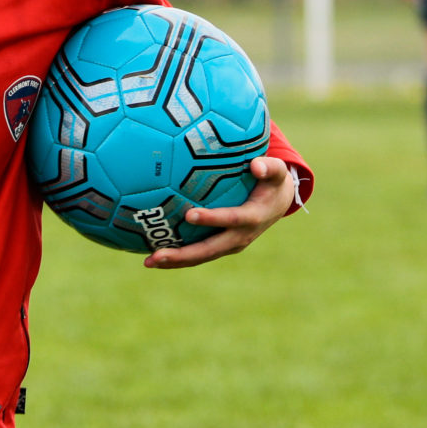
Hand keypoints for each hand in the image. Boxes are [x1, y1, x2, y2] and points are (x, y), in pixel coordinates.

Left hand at [144, 156, 298, 268]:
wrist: (278, 203)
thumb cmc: (272, 181)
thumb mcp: (276, 172)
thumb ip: (269, 166)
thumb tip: (256, 165)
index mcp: (252, 218)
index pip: (231, 220)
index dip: (212, 219)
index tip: (190, 214)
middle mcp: (240, 237)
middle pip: (209, 250)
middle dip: (183, 255)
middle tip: (156, 255)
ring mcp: (230, 245)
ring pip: (201, 257)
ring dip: (176, 261)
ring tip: (148, 261)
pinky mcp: (222, 246)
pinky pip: (199, 254)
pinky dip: (179, 257)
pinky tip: (155, 254)